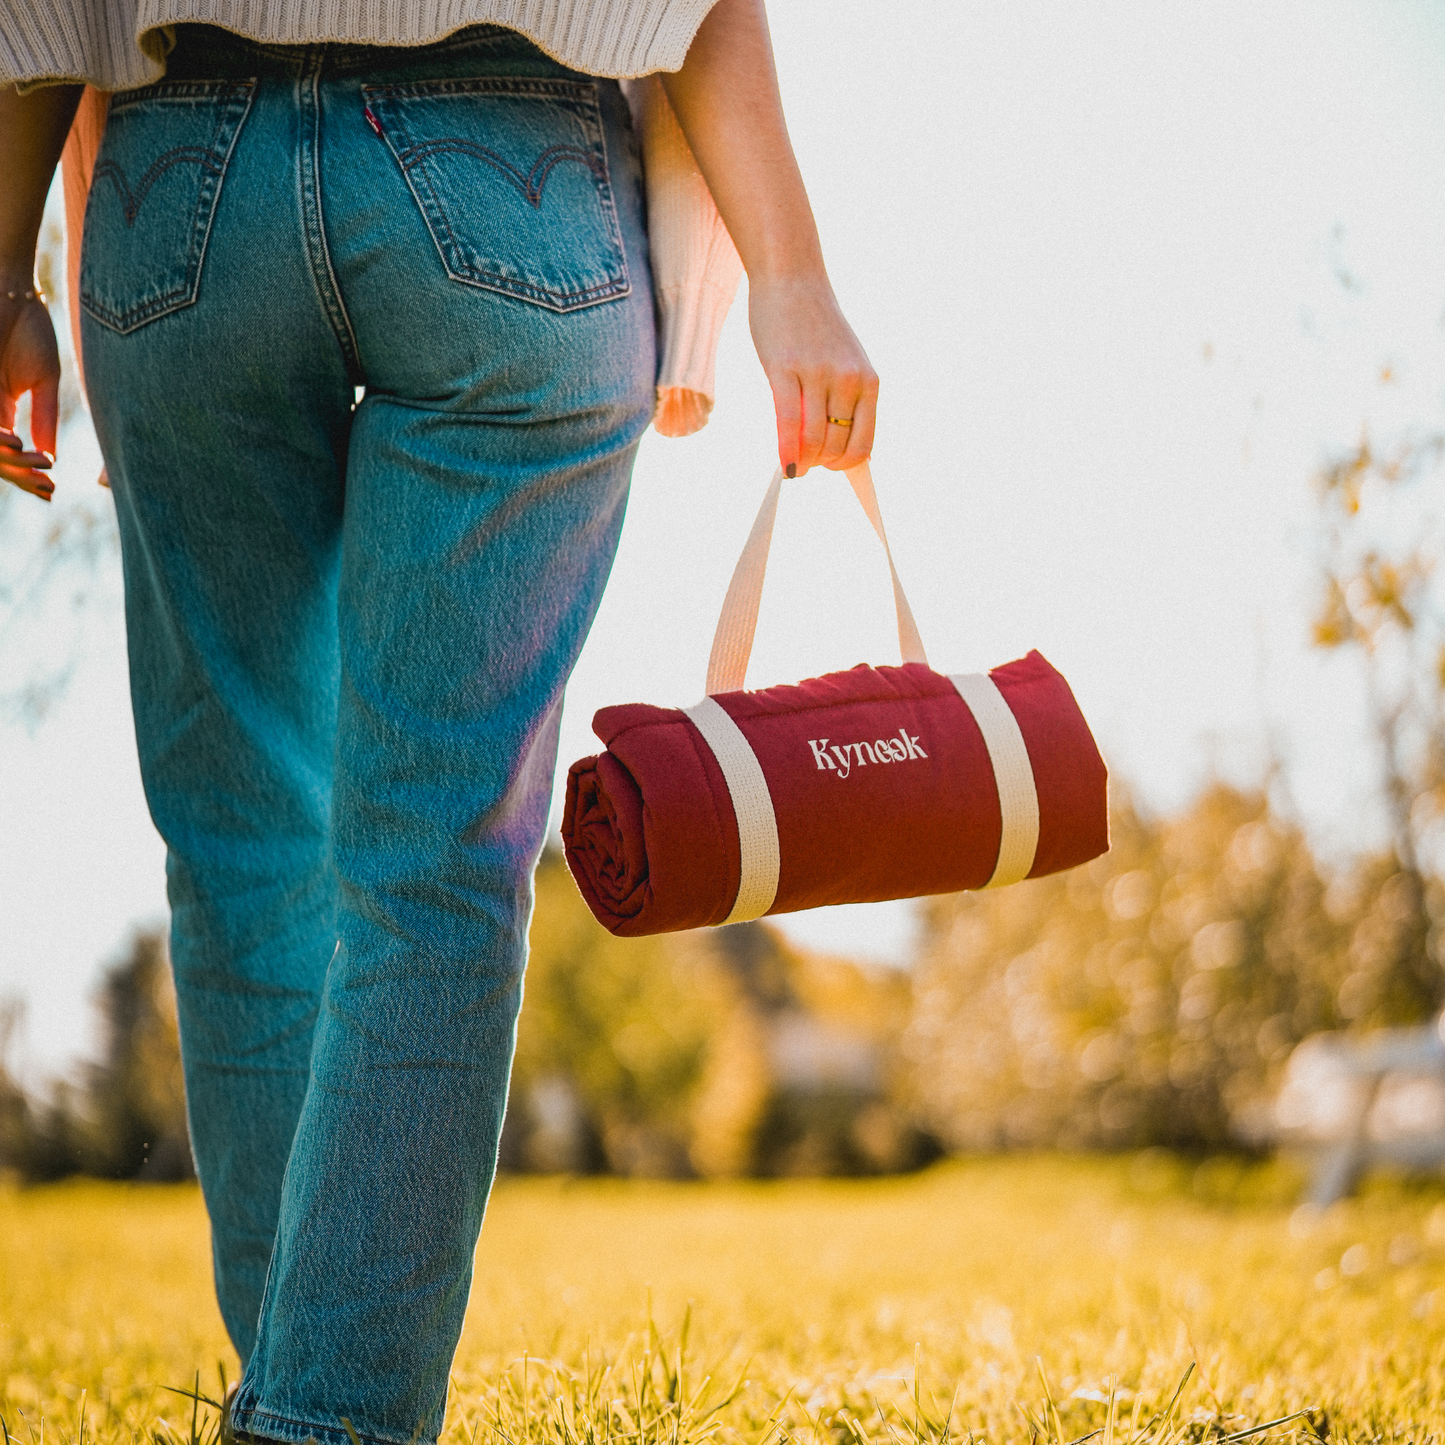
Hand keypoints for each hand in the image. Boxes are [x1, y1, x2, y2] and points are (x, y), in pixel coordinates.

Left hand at [0, 290, 58, 501]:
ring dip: (10, 459)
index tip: (52, 489)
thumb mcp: (44, 379)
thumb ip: (45, 417)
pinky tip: (14, 441)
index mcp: (2, 407)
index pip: (12, 451)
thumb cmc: (29, 327)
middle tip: (46, 486)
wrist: (9, 289)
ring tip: (35, 464)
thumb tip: (48, 456)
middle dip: (20, 474)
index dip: (29, 473)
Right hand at [748, 271, 877, 478]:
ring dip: (804, 461)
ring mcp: (817, 374)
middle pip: (836, 445)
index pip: (864, 443)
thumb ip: (844, 400)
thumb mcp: (842, 363)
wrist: (791, 278)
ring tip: (795, 464)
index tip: (829, 465)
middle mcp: (848, 379)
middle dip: (820, 463)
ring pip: (814, 439)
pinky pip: (787, 423)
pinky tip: (785, 466)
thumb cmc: (814, 326)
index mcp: (868, 381)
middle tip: (806, 464)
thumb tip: (832, 449)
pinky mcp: (784, 370)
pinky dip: (786, 451)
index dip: (845, 463)